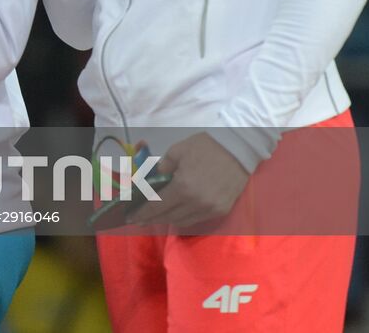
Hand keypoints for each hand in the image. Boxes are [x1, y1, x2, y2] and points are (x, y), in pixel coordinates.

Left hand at [132, 132, 249, 227]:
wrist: (238, 149)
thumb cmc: (204, 147)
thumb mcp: (176, 152)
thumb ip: (160, 169)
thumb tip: (148, 182)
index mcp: (183, 187)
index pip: (156, 206)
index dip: (141, 213)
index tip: (129, 217)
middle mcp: (196, 203)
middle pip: (168, 216)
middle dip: (150, 218)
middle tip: (137, 218)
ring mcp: (210, 209)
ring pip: (182, 221)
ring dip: (166, 220)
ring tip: (153, 217)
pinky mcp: (221, 211)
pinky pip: (196, 220)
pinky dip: (182, 218)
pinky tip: (174, 214)